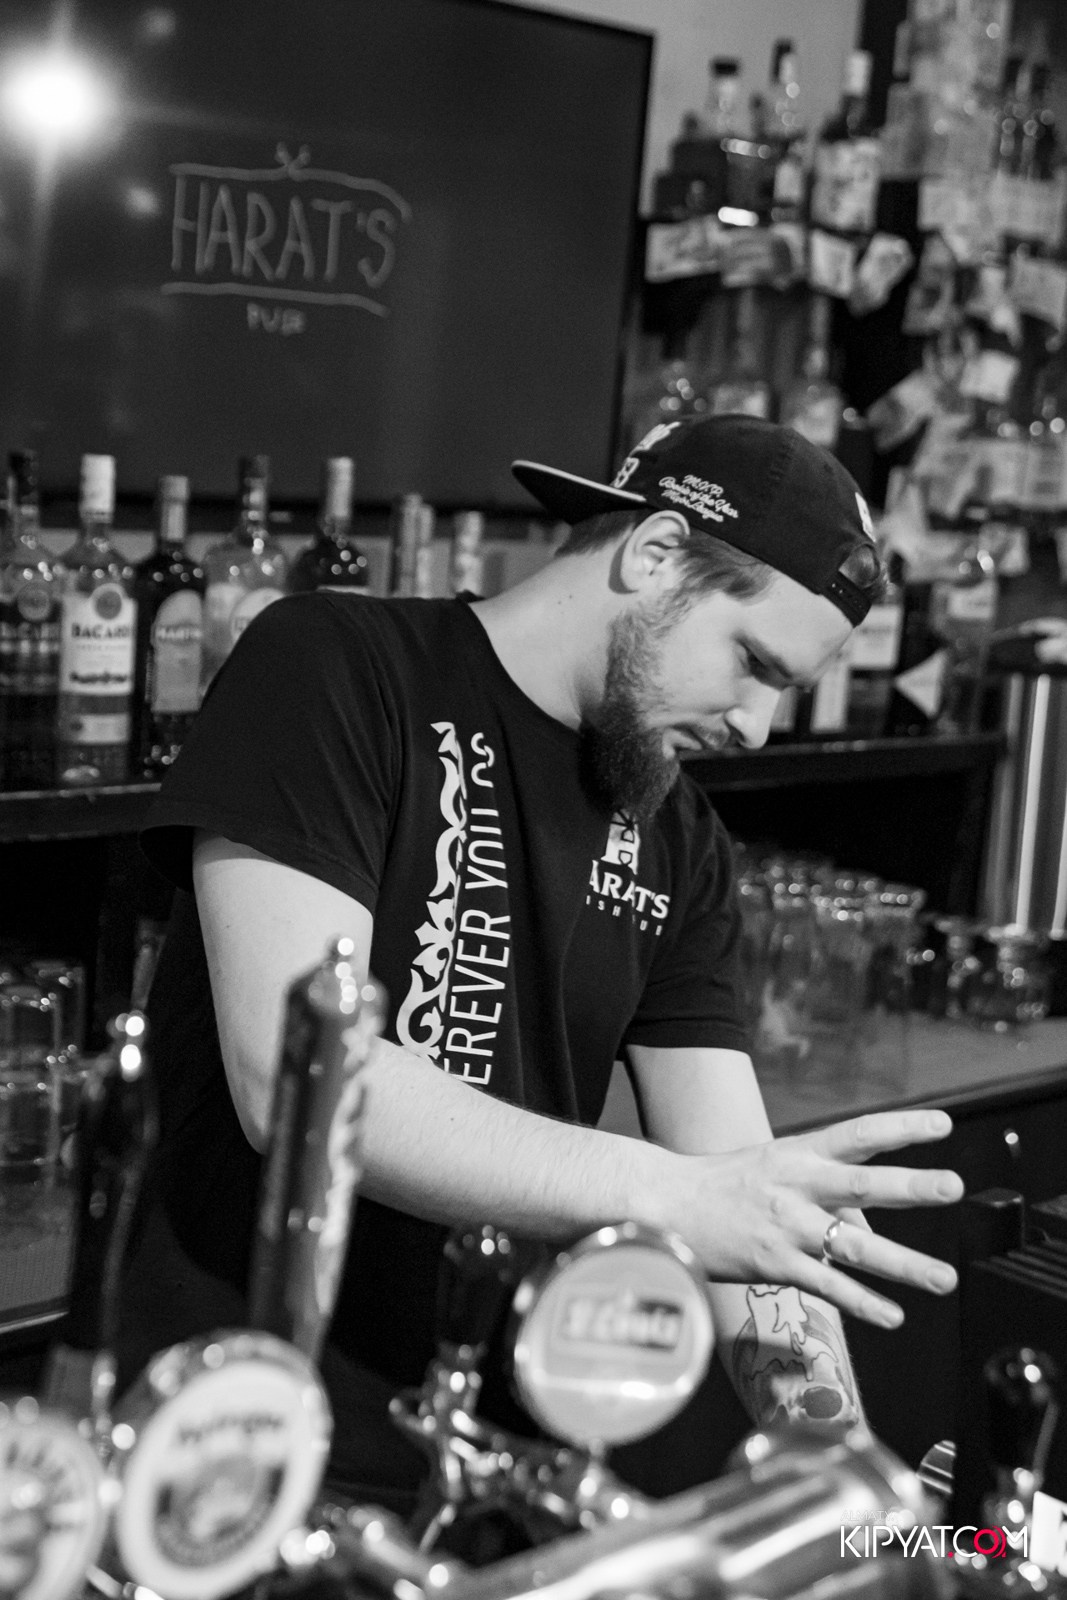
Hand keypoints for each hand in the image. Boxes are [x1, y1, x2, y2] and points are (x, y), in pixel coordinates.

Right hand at [670, 1109, 962, 1327]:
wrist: (665, 1204)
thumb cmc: (725, 1186)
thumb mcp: (777, 1170)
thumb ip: (827, 1196)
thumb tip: (872, 1233)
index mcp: (801, 1152)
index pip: (859, 1133)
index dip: (902, 1127)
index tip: (944, 1125)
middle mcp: (798, 1185)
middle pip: (863, 1182)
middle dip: (911, 1186)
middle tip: (952, 1185)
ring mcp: (787, 1225)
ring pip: (855, 1246)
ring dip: (904, 1264)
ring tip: (944, 1278)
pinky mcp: (774, 1263)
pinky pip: (827, 1285)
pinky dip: (862, 1303)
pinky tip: (893, 1316)